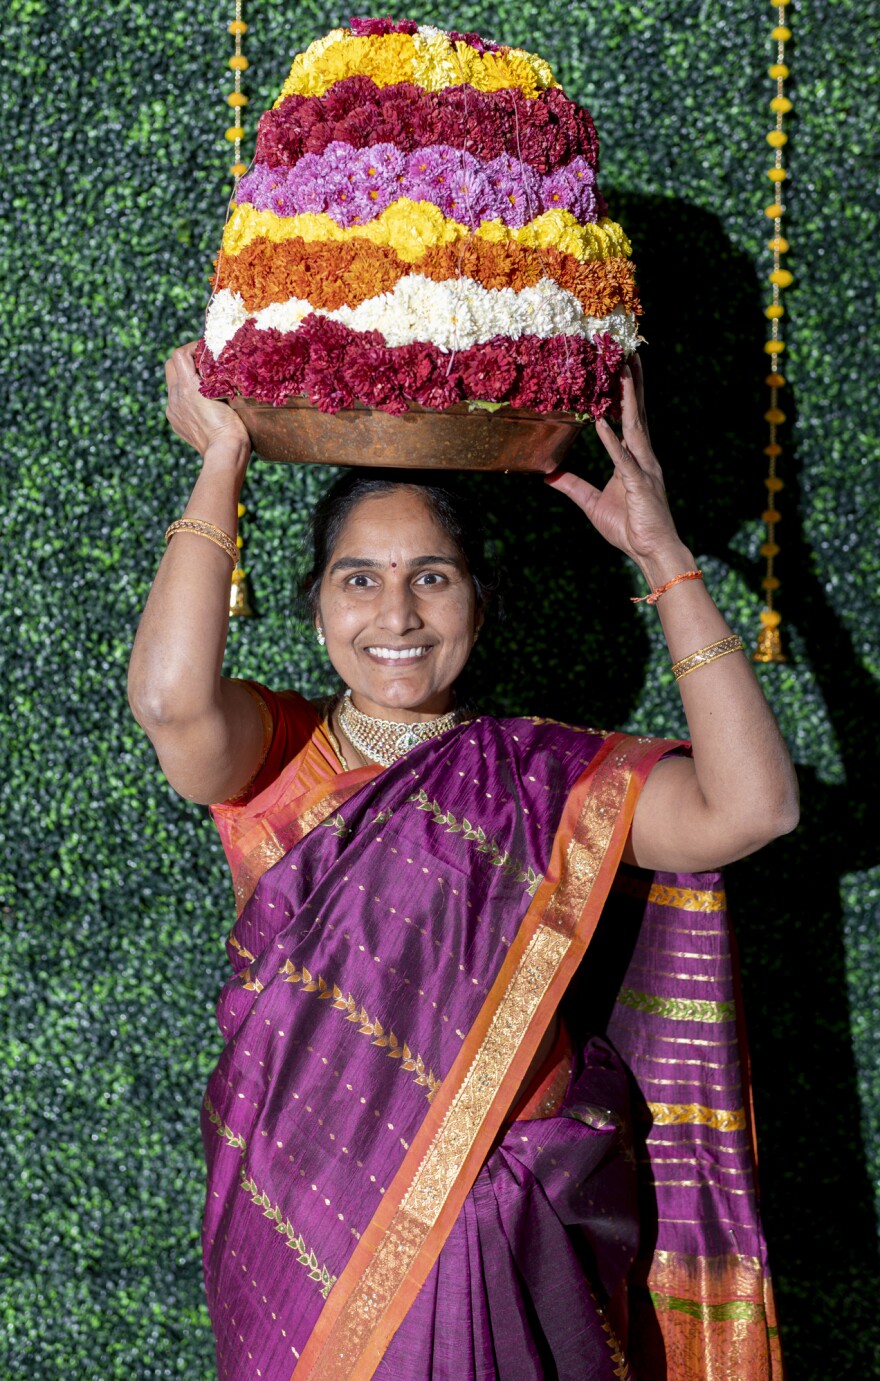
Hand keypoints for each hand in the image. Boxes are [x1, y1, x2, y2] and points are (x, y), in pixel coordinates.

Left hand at [164, 341, 250, 460]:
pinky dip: (185, 397)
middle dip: (184, 360)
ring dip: (185, 380)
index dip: (191, 347)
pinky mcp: (175, 423)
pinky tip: (201, 404)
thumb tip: (214, 364)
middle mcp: (175, 397)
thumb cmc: (233, 425)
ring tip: (204, 384)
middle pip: (170, 366)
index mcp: (187, 387)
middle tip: (202, 363)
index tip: (205, 349)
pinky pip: (175, 403)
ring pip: (173, 385)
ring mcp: (173, 411)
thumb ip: (216, 377)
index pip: (179, 354)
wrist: (225, 453)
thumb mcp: (228, 394)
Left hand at [545, 357, 687, 578]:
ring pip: (635, 427)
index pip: (630, 420)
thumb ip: (573, 486)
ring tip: (623, 372)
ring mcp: (643, 469)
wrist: (653, 552)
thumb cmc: (630, 529)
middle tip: (629, 354)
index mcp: (633, 460)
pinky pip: (623, 459)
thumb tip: (549, 475)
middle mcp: (642, 458)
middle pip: (637, 414)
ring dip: (628, 399)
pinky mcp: (639, 485)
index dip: (625, 395)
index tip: (621, 369)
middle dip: (633, 384)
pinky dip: (612, 441)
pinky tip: (602, 423)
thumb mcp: (592, 504)